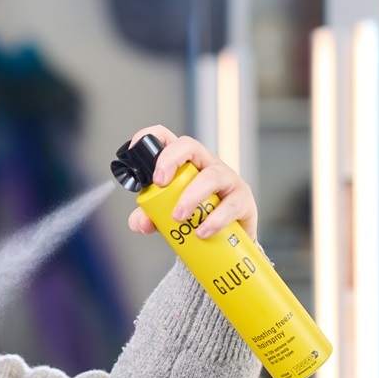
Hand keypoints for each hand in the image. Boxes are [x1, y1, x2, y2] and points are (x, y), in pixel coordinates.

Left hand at [125, 125, 258, 241]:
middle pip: (190, 146)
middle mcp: (205, 165)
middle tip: (159, 183)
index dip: (151, 137)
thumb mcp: (166, 217)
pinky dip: (214, 220)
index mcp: (184, 164)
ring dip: (192, 196)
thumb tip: (141, 222)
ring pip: (211, 176)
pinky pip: (230, 205)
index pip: (167, 139)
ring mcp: (227, 179)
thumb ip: (148, 217)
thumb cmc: (195, 217)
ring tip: (178, 217)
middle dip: (171, 159)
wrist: (226, 239)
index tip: (136, 152)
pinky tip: (201, 232)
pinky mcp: (242, 199)